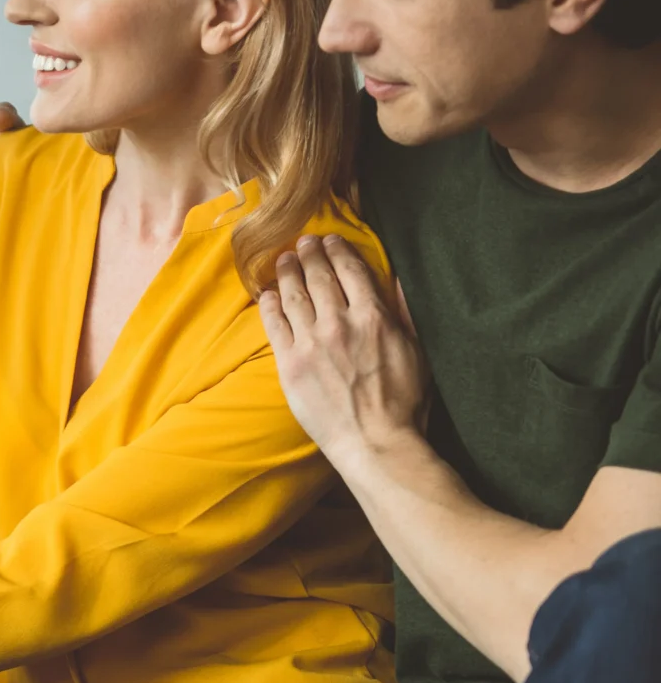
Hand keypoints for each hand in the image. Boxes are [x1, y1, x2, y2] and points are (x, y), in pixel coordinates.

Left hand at [257, 234, 429, 468]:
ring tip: (283, 259)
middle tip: (303, 242)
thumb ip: (404, 312)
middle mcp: (339, 324)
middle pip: (319, 277)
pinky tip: (266, 293)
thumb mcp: (417, 350)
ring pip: (294, 296)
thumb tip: (398, 279)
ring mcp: (311, 343)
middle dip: (310, 254)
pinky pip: (274, 325)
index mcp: (373, 317)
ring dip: (287, 273)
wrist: (375, 442)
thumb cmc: (403, 402)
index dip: (338, 251)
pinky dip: (269, 304)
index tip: (331, 240)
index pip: (351, 270)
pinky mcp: (290, 364)